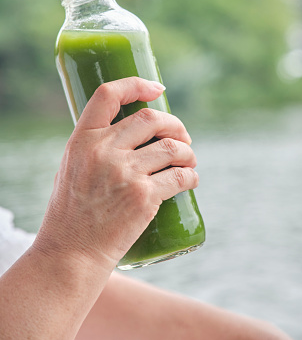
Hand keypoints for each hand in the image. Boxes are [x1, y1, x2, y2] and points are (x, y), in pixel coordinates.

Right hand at [33, 77, 197, 271]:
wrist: (71, 254)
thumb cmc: (72, 212)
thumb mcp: (71, 167)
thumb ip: (94, 146)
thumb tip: (130, 132)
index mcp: (82, 139)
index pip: (108, 95)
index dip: (137, 85)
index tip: (157, 89)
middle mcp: (103, 150)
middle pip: (151, 118)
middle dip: (174, 124)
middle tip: (183, 137)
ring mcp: (125, 173)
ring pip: (172, 147)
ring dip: (188, 152)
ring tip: (190, 160)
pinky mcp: (144, 197)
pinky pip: (180, 176)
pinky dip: (191, 176)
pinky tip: (191, 179)